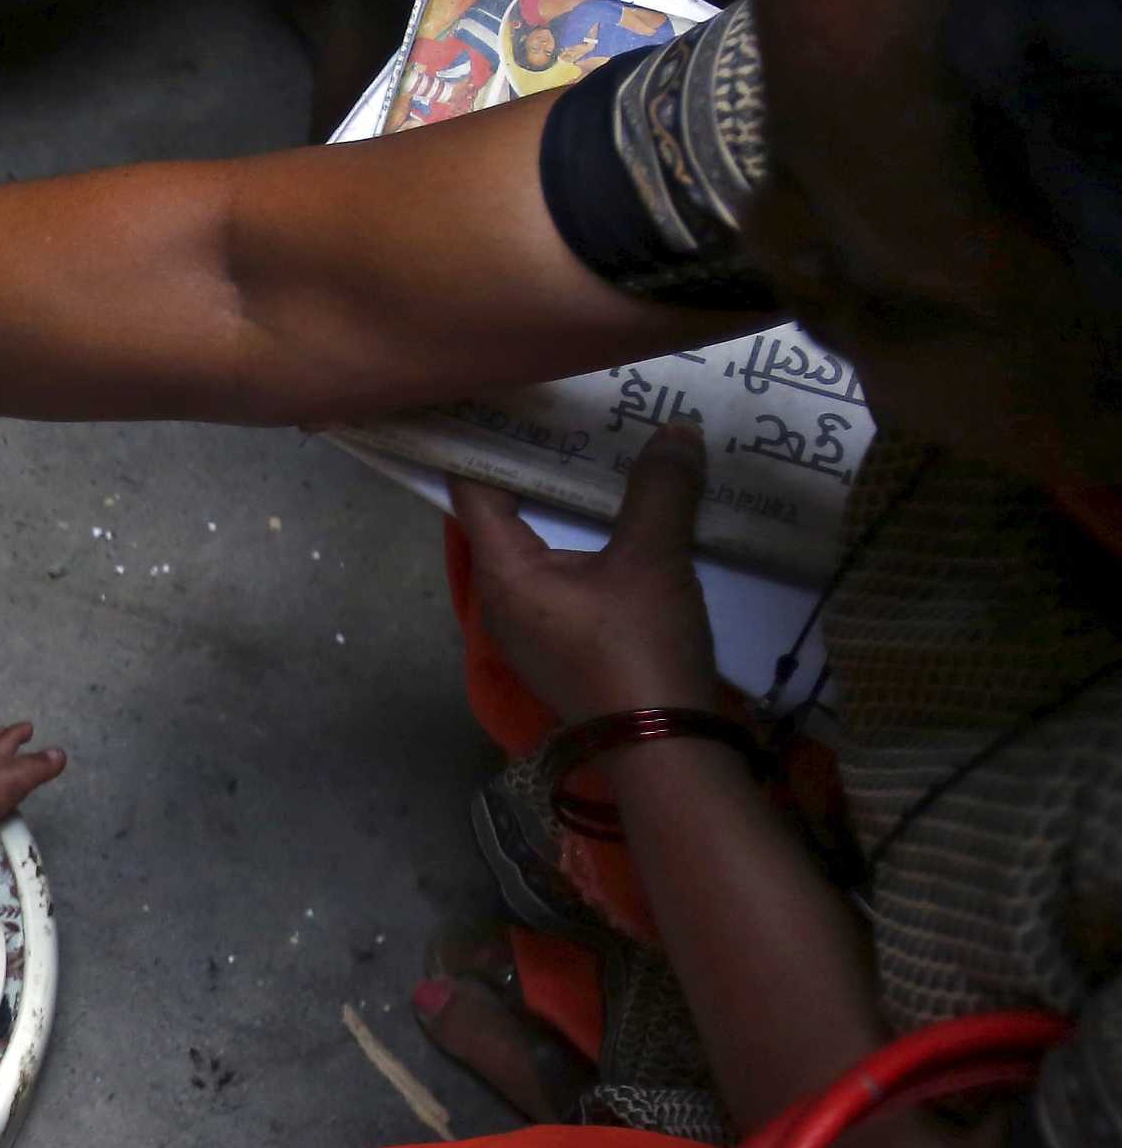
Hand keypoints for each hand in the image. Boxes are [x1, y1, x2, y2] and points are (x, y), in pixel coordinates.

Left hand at [449, 424, 718, 722]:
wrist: (663, 747)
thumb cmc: (639, 648)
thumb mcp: (654, 560)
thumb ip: (660, 490)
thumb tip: (674, 430)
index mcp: (502, 573)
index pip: (473, 491)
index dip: (482, 444)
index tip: (493, 401)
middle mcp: (499, 599)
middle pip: (501, 517)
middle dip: (529, 470)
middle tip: (556, 418)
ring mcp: (526, 627)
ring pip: (532, 548)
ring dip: (558, 509)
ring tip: (589, 458)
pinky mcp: (558, 646)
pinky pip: (556, 577)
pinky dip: (577, 544)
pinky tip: (614, 523)